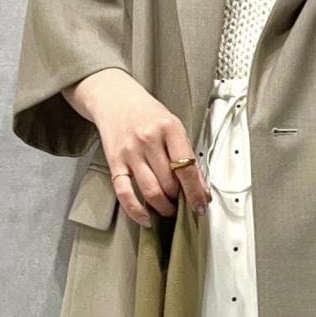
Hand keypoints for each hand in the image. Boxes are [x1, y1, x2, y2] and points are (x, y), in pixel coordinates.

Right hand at [66, 68, 209, 224]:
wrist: (114, 98)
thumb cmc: (147, 113)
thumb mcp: (173, 125)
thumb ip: (186, 153)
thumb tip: (200, 186)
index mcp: (170, 128)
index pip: (187, 168)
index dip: (196, 192)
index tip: (201, 206)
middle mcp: (149, 140)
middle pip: (169, 183)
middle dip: (179, 199)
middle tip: (182, 203)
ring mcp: (130, 152)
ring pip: (151, 191)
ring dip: (163, 207)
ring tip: (168, 209)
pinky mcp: (114, 162)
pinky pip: (125, 193)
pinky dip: (136, 211)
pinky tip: (145, 218)